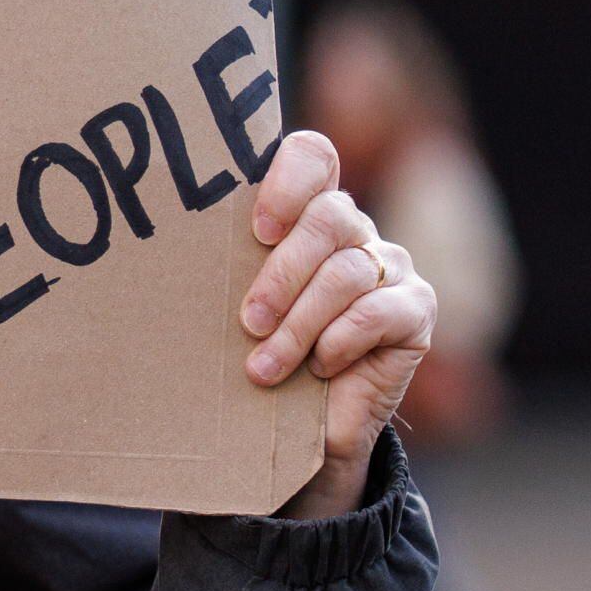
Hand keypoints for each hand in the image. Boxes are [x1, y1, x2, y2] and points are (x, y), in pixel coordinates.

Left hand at [236, 128, 437, 521]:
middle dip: (282, 274)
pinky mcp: (416, 310)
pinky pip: (377, 312)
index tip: (256, 231)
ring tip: (264, 367)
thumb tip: (174, 243)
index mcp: (309, 212)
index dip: (287, 181)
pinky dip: (338, 343)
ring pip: (347, 272)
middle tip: (249, 322)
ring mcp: (392, 268)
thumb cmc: (261, 357)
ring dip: (299, 325)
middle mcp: (356, 232)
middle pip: (329, 216)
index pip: (313, 156)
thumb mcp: (240, 308)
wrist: (303, 434)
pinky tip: (318, 370)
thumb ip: (231, 269)